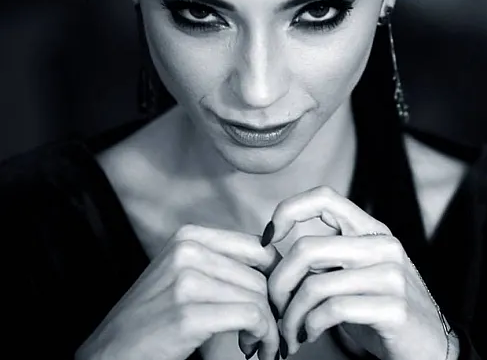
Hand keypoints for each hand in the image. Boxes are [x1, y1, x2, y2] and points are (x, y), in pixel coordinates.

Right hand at [75, 224, 281, 359]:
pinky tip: (251, 350)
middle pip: (262, 275)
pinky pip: (252, 317)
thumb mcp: (184, 277)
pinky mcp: (189, 314)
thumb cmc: (153, 321)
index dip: (277, 278)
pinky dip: (262, 337)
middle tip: (264, 333)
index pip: (259, 248)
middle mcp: (187, 251)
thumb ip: (223, 265)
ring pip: (260, 297)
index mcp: (189, 237)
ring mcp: (186, 281)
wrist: (108, 354)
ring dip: (267, 327)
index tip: (276, 304)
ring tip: (254, 345)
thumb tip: (279, 267)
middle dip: (272, 308)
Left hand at [263, 186, 451, 359]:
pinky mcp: (393, 308)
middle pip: (307, 249)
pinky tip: (310, 335)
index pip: (324, 197)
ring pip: (315, 285)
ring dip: (291, 316)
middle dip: (278, 284)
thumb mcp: (357, 274)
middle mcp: (383, 246)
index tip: (268, 240)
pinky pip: (332, 310)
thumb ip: (326, 259)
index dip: (288, 211)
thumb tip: (271, 256)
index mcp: (372, 230)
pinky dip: (310, 327)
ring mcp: (391, 276)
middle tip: (274, 309)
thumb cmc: (382, 311)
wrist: (429, 346)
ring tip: (290, 332)